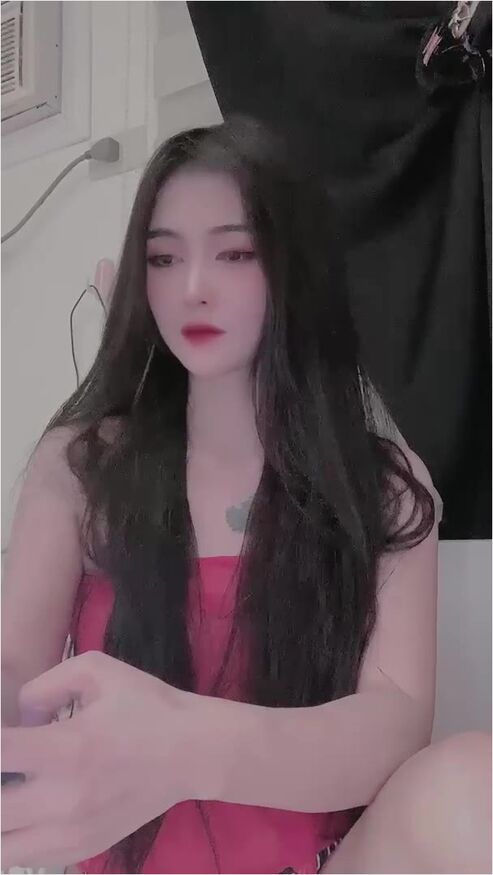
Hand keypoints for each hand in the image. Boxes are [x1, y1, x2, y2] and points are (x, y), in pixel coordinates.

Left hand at [1, 651, 197, 869]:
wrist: (194, 752)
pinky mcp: (82, 850)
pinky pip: (24, 857)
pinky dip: (13, 836)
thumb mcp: (97, 670)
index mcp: (66, 749)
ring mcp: (72, 834)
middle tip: (7, 764)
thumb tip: (19, 718)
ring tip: (13, 789)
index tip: (1, 734)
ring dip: (0, 816)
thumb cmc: (146, 705)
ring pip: (0, 847)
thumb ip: (45, 686)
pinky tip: (26, 807)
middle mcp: (63, 800)